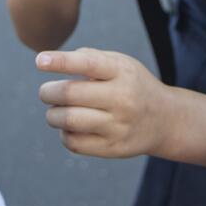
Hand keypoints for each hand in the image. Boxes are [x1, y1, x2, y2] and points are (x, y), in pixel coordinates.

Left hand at [36, 47, 175, 158]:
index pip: (88, 63)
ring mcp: (118, 126)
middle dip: (47, 92)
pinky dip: (64, 133)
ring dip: (52, 115)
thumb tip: (54, 62)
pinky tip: (70, 127)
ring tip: (56, 110)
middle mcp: (122, 99)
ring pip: (68, 120)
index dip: (61, 61)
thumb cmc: (132, 85)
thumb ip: (90, 57)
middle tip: (45, 92)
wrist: (165, 120)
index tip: (39, 60)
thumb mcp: (121, 63)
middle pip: (70, 94)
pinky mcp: (113, 148)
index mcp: (122, 72)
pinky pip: (73, 142)